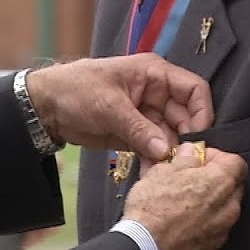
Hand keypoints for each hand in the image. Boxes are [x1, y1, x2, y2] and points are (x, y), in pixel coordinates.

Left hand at [25, 53, 212, 161]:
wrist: (46, 107)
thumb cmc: (76, 90)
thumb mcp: (108, 106)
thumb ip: (139, 128)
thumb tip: (166, 151)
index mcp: (154, 74)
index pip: (194, 89)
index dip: (203, 112)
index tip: (200, 138)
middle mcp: (157, 94)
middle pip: (186, 117)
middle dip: (187, 139)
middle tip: (184, 163)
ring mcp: (147, 115)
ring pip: (172, 136)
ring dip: (171, 155)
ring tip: (167, 173)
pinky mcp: (137, 134)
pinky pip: (155, 148)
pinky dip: (156, 161)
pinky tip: (154, 175)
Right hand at [125, 143, 246, 249]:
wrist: (147, 246)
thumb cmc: (154, 209)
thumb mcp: (164, 170)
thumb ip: (185, 158)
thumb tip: (190, 153)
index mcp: (221, 182)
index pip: (236, 162)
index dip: (216, 156)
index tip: (199, 158)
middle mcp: (229, 207)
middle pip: (232, 185)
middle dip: (214, 179)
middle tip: (190, 177)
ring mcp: (223, 229)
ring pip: (223, 208)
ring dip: (209, 201)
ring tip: (183, 200)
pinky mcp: (213, 246)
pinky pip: (214, 227)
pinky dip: (203, 221)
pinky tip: (183, 219)